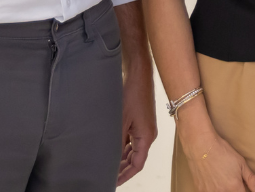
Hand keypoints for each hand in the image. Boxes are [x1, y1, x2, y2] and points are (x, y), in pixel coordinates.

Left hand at [117, 66, 157, 185]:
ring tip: (107, 164)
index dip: (126, 175)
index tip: (114, 182)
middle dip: (123, 168)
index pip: (137, 164)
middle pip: (136, 158)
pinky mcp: (138, 120)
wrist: (138, 74)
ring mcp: (143, 127)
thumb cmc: (132, 94)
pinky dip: (122, 146)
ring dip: (121, 157)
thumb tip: (110, 157)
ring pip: (132, 149)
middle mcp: (147, 134)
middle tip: (108, 175)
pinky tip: (111, 148)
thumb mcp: (120, 121)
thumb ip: (116, 141)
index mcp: (146, 137)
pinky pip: (131, 139)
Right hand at [179, 123, 254, 191]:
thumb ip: (251, 180)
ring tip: (222, 179)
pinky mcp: (200, 190)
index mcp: (234, 188)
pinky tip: (213, 181)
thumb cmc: (222, 152)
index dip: (244, 191)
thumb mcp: (241, 163)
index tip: (242, 186)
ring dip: (224, 189)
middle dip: (234, 190)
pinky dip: (213, 189)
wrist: (201, 145)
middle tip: (231, 180)